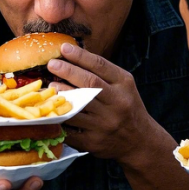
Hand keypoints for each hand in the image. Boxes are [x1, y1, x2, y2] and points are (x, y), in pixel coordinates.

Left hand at [47, 42, 155, 161]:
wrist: (139, 141)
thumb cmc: (125, 106)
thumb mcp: (123, 85)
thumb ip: (102, 72)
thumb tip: (71, 56)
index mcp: (123, 84)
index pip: (100, 66)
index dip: (80, 56)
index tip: (64, 48)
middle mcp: (116, 103)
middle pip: (89, 84)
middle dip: (67, 71)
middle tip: (52, 64)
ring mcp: (105, 123)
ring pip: (77, 107)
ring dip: (60, 95)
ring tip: (49, 87)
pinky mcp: (93, 141)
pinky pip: (71, 130)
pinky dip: (59, 120)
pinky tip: (51, 111)